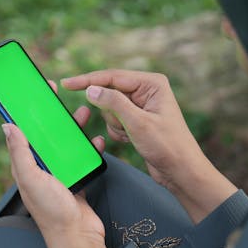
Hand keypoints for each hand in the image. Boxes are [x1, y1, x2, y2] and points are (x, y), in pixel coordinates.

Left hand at [2, 80, 108, 247]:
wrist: (77, 237)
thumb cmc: (52, 210)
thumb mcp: (32, 179)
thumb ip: (20, 153)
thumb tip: (7, 125)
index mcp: (26, 166)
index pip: (23, 133)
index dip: (25, 113)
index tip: (32, 94)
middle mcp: (41, 168)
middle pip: (45, 135)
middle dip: (52, 116)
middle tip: (57, 96)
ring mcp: (59, 174)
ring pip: (65, 145)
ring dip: (73, 129)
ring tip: (84, 114)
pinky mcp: (76, 180)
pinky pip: (82, 159)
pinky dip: (89, 149)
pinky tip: (97, 142)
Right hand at [61, 70, 236, 222]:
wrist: (181, 171)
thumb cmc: (168, 146)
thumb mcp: (138, 123)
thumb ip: (113, 103)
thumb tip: (91, 89)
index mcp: (152, 83)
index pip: (113, 76)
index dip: (88, 80)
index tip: (67, 83)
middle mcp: (147, 90)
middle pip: (110, 93)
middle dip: (111, 112)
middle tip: (126, 127)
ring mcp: (141, 105)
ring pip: (110, 109)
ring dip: (116, 124)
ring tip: (133, 135)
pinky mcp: (137, 119)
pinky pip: (115, 120)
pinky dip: (118, 131)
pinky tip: (132, 140)